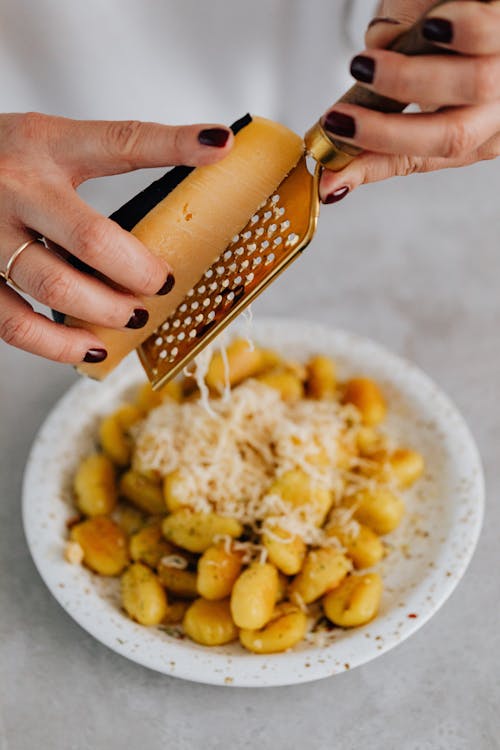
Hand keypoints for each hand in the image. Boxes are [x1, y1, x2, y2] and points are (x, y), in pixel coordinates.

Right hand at [0, 113, 231, 361]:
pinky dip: (58, 345)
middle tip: (161, 284)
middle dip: (138, 272)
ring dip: (105, 311)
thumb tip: (204, 155)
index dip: (173, 144)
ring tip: (133, 317)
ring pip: (54, 288)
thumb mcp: (50, 141)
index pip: (120, 141)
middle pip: (91, 239)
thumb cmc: (3, 159)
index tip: (217, 146)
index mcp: (45, 144)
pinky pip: (14, 323)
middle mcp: (15, 185)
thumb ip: (110, 154)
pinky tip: (90, 349)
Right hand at [319, 0, 499, 202]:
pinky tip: (429, 26)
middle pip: (453, 137)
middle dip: (386, 132)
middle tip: (340, 117)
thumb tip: (331, 156)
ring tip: (369, 64)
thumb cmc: (439, 32)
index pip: (424, 158)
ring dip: (408, 79)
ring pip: (474, 87)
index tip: (329, 174)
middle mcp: (496, 109)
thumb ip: (371, 117)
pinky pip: (488, 31)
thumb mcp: (401, 81)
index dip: (373, 166)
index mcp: (474, 132)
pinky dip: (457, 29)